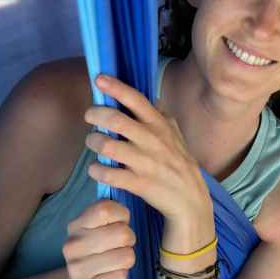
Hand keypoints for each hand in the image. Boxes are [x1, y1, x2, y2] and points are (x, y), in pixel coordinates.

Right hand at [62, 198, 136, 278]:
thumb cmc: (96, 252)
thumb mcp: (97, 229)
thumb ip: (109, 212)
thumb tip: (124, 188)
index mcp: (76, 225)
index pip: (105, 208)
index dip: (122, 215)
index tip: (121, 222)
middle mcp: (72, 245)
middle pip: (121, 233)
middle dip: (129, 239)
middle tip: (122, 245)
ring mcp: (76, 269)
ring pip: (125, 256)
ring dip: (128, 258)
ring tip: (118, 260)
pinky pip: (120, 276)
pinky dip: (122, 275)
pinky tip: (112, 275)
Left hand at [83, 74, 212, 236]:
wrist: (190, 200)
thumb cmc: (178, 164)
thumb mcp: (175, 136)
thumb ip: (162, 117)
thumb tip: (151, 100)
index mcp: (159, 125)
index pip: (137, 100)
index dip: (116, 87)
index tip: (99, 78)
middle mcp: (152, 140)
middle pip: (116, 120)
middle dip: (96, 114)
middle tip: (89, 116)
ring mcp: (146, 162)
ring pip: (109, 146)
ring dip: (94, 142)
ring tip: (93, 143)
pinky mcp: (139, 183)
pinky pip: (109, 174)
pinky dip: (97, 170)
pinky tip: (96, 169)